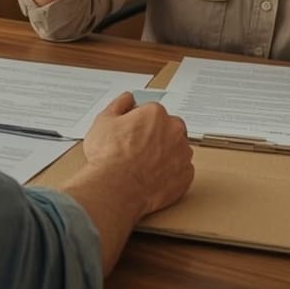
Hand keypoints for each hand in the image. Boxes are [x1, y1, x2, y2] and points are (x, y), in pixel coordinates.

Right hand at [81, 92, 193, 216]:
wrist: (114, 190)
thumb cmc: (108, 157)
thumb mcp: (103, 121)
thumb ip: (118, 105)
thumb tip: (127, 99)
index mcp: (155, 114)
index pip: (152, 112)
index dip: (139, 123)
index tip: (131, 134)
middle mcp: (174, 131)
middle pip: (169, 129)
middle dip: (157, 136)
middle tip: (138, 150)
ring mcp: (182, 155)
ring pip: (177, 150)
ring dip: (166, 155)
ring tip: (144, 167)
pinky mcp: (186, 177)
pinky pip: (182, 171)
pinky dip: (171, 174)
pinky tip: (153, 178)